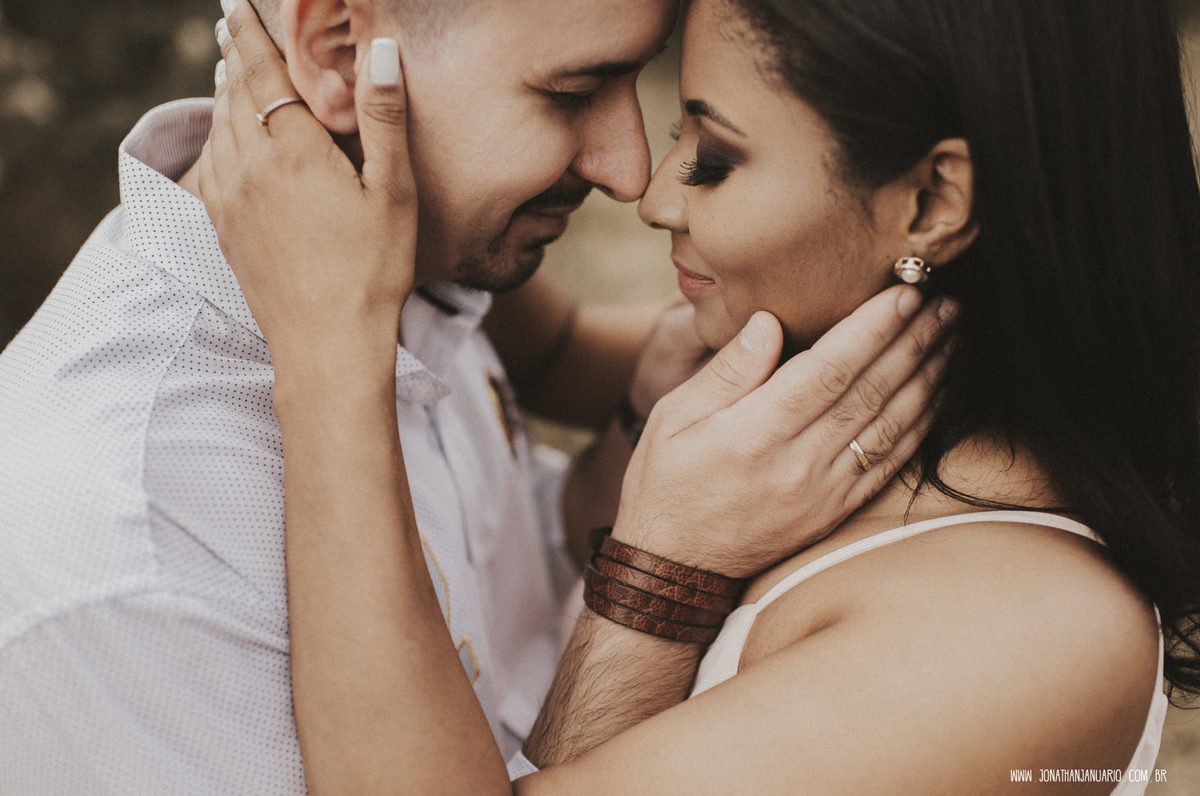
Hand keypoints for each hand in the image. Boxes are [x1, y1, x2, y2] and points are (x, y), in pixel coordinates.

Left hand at [198, 5, 416, 380]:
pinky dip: (214, 137)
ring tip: (226, 71)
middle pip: (234, 95)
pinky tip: (222, 140)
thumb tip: (382, 49)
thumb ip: (385, 117)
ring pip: (218, 129)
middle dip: (233, 56)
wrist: (327, 346)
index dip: (250, 34)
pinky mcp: (223, 232)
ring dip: (222, 93)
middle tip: (230, 26)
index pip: (264, 73)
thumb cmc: (373, 272)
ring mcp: (230, 202)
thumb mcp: (395, 193)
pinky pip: (209, 168)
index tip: (237, 4)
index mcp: (293, 152)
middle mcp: (250, 168)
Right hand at [613, 286, 954, 577]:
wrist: (674, 567)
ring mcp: (823, 492)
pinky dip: (922, 424)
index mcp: (754, 433)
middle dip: (914, 341)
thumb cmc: (666, 481)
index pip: (828, 369)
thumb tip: (768, 322)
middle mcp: (797, 464)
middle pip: (870, 392)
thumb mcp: (672, 417)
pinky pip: (890, 462)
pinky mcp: (835, 511)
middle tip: (944, 302)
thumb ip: (726, 371)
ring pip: (891, 424)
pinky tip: (939, 393)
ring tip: (952, 336)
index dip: (871, 328)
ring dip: (928, 376)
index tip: (903, 293)